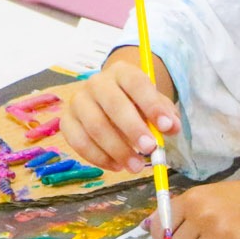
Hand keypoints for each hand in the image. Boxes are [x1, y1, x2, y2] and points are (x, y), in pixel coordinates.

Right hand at [66, 49, 179, 173]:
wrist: (108, 99)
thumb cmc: (135, 103)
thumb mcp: (154, 104)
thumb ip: (165, 114)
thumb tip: (172, 128)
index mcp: (122, 72)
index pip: (136, 83)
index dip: (152, 105)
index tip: (166, 127)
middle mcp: (96, 83)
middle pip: (113, 104)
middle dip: (133, 129)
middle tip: (150, 149)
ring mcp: (78, 101)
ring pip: (95, 127)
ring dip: (117, 150)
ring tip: (135, 166)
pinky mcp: (67, 122)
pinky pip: (80, 143)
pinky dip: (99, 158)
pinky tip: (117, 166)